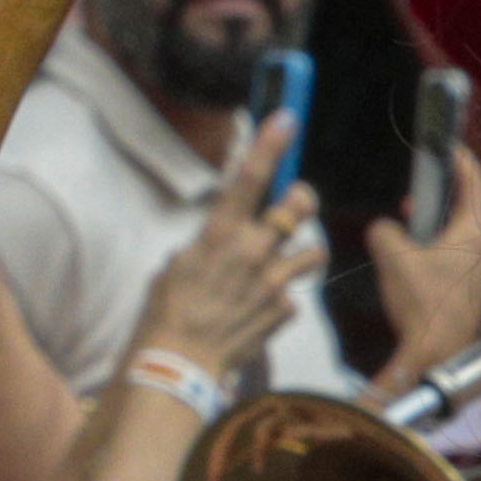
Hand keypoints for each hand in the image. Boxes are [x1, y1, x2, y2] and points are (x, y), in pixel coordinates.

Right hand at [127, 116, 318, 388]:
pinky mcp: (284, 311)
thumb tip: (226, 239)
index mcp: (220, 233)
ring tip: (284, 264)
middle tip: (296, 203)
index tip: (287, 118)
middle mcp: (253, 251)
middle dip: (303, 199)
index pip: (251, 177)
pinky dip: (279, 301)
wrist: (179, 363)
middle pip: (299, 206)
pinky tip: (257, 313)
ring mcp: (274, 281)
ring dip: (302, 254)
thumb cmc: (167, 311)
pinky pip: (292, 297)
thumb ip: (210, 244)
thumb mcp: (179, 263)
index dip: (271, 144)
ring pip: (313, 252)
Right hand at [366, 148, 480, 391]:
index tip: (447, 146)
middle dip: (439, 200)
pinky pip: (459, 263)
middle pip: (467, 212)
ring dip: (435, 231)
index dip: (461, 159)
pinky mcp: (475, 298)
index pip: (475, 183)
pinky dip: (439, 255)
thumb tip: (386, 230)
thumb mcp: (391, 255)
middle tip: (411, 199)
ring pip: (461, 240)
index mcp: (474, 235)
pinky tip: (414, 268)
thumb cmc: (421, 304)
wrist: (437, 357)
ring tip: (406, 234)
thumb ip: (385, 230)